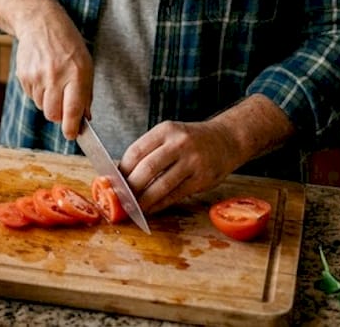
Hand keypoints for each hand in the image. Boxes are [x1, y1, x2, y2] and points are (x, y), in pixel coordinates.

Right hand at [13, 16, 92, 139]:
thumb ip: (86, 93)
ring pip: (42, 107)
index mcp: (76, 73)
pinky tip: (43, 76)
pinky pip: (32, 96)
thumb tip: (84, 119)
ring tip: (54, 83)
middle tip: (64, 107)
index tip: (72, 135)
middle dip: (59, 117)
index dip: (71, 128)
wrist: (41, 23)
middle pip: (53, 114)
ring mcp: (37, 76)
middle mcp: (55, 76)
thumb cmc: (68, 45)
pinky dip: (39, 93)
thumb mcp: (86, 64)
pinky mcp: (23, 75)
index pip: (72, 109)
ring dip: (49, 103)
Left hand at [119, 119, 244, 214]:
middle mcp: (179, 143)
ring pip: (161, 185)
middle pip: (146, 169)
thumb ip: (150, 151)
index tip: (113, 183)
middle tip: (120, 199)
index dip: (122, 170)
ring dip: (144, 200)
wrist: (226, 140)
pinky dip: (160, 204)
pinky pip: (175, 195)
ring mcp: (193, 161)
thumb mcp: (170, 136)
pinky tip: (150, 209)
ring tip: (133, 208)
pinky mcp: (202, 178)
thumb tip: (122, 175)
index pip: (136, 151)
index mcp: (166, 130)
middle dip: (130, 188)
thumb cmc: (191, 140)